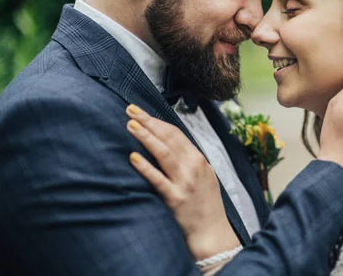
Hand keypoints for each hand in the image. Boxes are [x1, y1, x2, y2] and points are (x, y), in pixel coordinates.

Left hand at [125, 104, 239, 259]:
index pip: (176, 133)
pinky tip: (132, 157)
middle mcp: (193, 167)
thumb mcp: (204, 177)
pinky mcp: (175, 199)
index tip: (141, 112)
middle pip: (169, 138)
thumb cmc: (205, 205)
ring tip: (130, 125)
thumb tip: (168, 145)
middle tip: (130, 109)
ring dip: (146, 137)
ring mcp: (185, 182)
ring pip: (163, 153)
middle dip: (148, 121)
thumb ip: (188, 161)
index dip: (157, 121)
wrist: (212, 233)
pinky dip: (145, 167)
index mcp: (199, 160)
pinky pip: (158, 180)